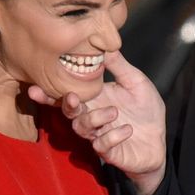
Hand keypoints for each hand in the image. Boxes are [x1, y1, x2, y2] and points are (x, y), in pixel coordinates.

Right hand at [28, 51, 166, 194]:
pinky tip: (128, 129)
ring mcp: (99, 135)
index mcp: (95, 98)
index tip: (35, 87)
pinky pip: (101, 146)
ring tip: (115, 112)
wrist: (159, 140)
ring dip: (95, 118)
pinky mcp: (109, 152)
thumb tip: (104, 42)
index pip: (67, 94)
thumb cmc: (145, 109)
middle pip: (68, 112)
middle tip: (73, 97)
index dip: (49, 93)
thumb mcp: (135, 81)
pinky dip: (113, 136)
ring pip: (82, 128)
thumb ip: (118, 65)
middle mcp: (92, 116)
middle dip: (66, 104)